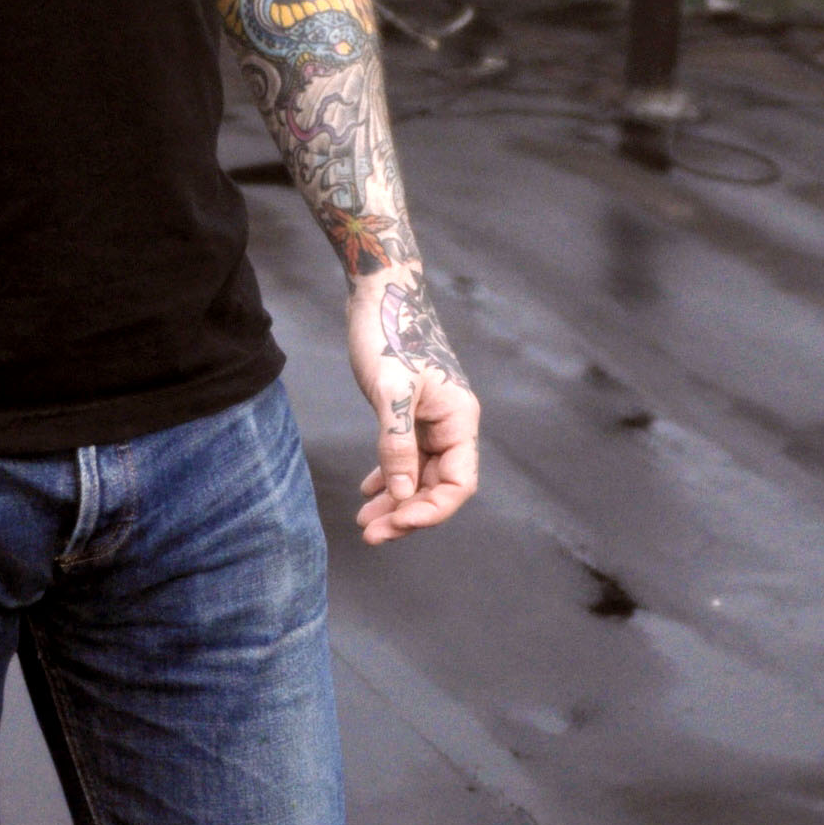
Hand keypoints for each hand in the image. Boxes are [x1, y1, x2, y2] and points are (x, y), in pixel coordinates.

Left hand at [348, 267, 480, 543]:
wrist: (379, 290)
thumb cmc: (388, 332)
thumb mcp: (390, 390)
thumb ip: (397, 444)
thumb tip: (401, 496)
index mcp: (459, 419)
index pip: (458, 484)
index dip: (431, 510)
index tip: (397, 524)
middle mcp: (451, 423)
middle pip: (437, 486)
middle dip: (406, 514)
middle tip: (370, 534)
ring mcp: (430, 419)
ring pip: (418, 475)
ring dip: (395, 501)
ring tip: (364, 523)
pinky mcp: (409, 412)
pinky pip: (406, 457)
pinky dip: (389, 477)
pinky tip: (368, 492)